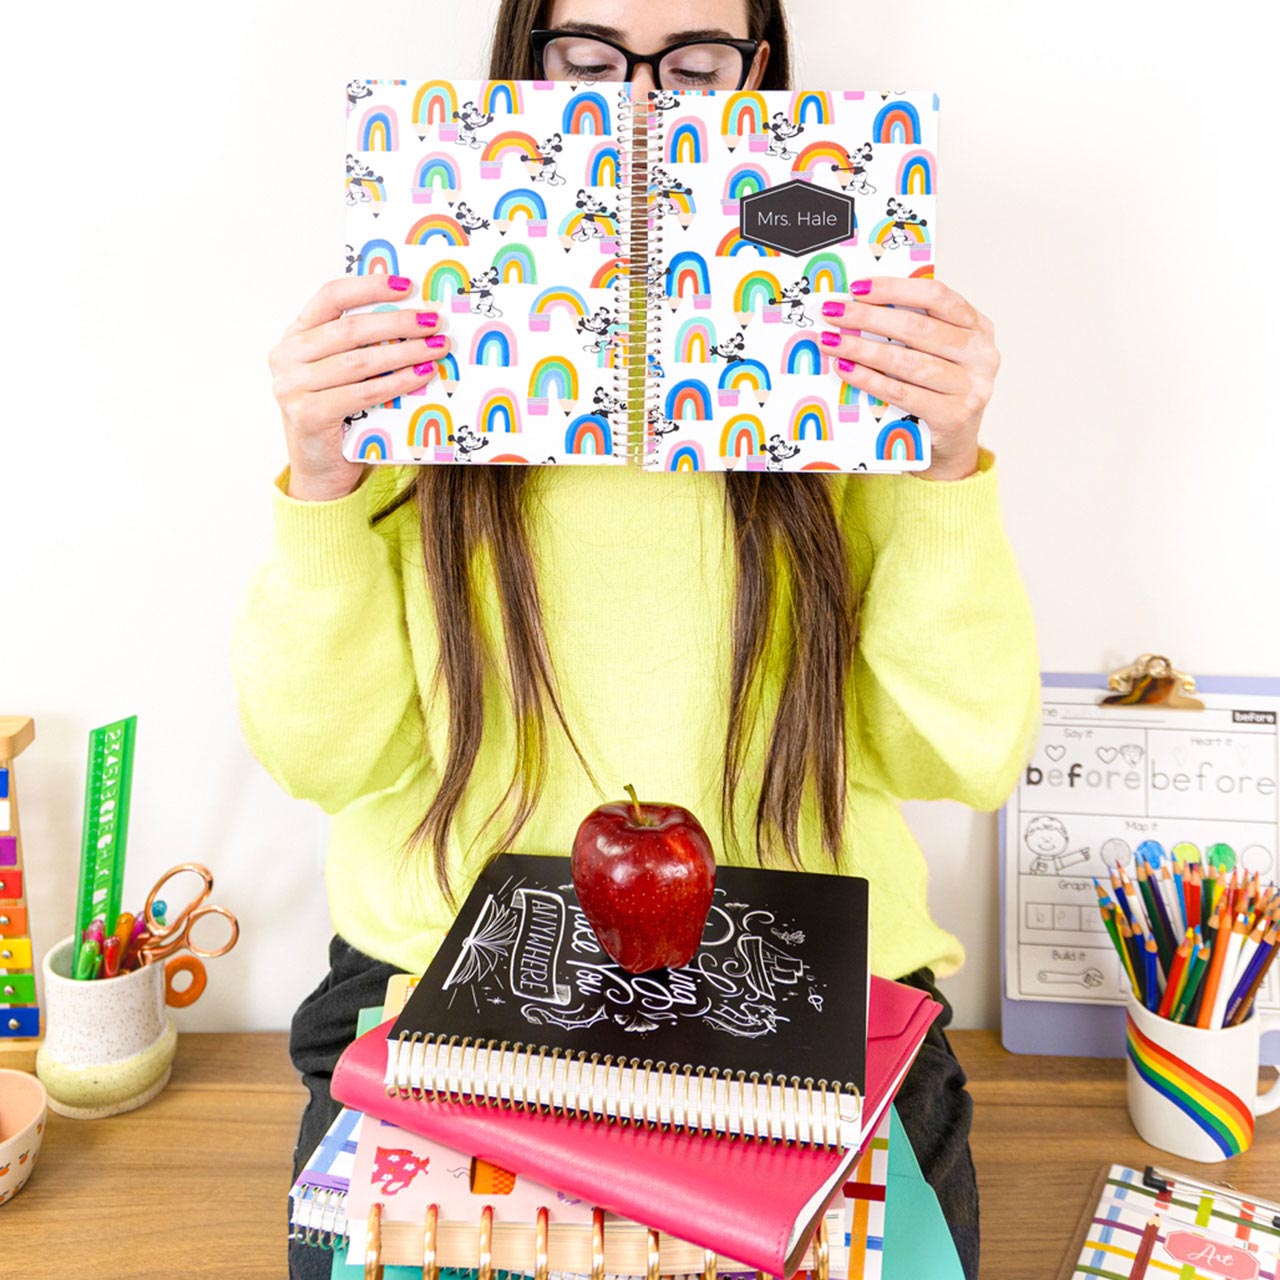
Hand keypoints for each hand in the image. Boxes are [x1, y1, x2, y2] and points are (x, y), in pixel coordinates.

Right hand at [267, 275, 450, 500]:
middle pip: (351, 329)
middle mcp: (287, 357)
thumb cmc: (340, 417)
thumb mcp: (344, 374)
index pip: (330, 296)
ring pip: (360, 361)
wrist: (321, 472)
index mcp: (295, 336)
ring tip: (437, 347)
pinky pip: (363, 392)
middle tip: (434, 321)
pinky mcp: (308, 414)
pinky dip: (397, 382)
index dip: (369, 286)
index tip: (406, 286)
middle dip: (399, 323)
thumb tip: (415, 317)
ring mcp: (292, 386)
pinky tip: (423, 375)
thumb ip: (361, 347)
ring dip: (405, 352)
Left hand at [819, 277, 998, 480]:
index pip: (936, 296)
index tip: (857, 288)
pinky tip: (846, 370)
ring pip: (908, 362)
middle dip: (869, 317)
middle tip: (833, 312)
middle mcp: (981, 355)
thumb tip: (858, 302)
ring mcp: (971, 388)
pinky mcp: (953, 417)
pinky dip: (870, 380)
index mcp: (978, 327)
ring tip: (832, 341)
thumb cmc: (936, 390)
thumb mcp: (936, 353)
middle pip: (918, 329)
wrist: (952, 445)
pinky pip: (903, 393)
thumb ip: (914, 328)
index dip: (895, 289)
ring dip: (864, 349)